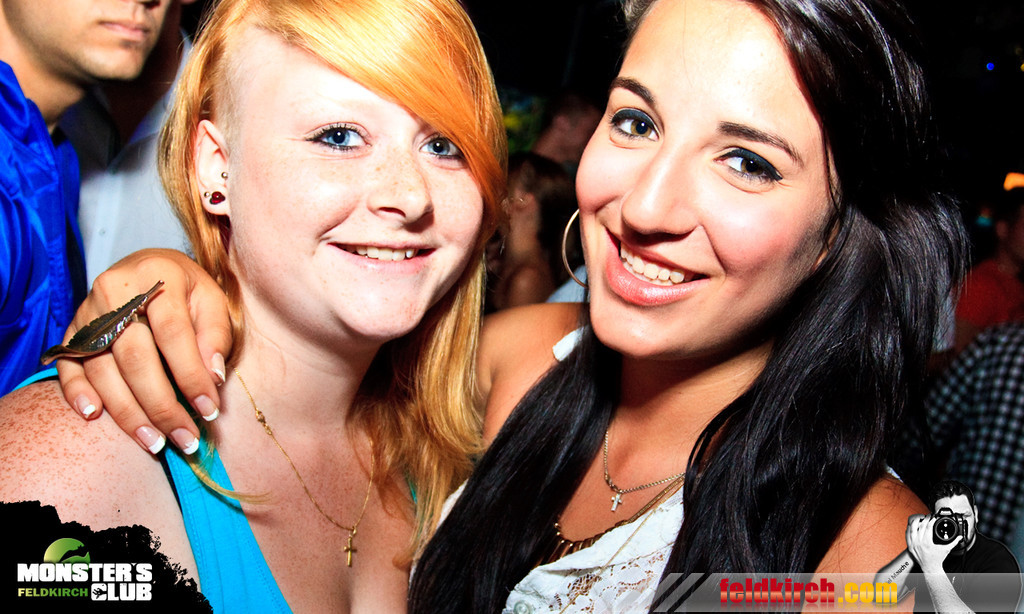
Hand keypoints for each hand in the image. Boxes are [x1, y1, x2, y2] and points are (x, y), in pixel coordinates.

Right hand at [56, 249, 232, 454]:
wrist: (148, 269)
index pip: (173, 334)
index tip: (209, 410)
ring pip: (103, 369)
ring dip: (128, 412)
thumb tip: (213, 377)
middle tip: (185, 439)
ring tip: (155, 442)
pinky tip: (94, 416)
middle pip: (135, 357)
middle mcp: (114, 292)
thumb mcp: (211, 299)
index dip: (191, 375)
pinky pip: (67, 366)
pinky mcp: (71, 332)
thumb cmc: (186, 290)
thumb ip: (215, 335)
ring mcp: (87, 313)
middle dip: (162, 405)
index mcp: (156, 276)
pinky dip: (78, 392)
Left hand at [905, 514, 962, 573]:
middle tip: (927, 516)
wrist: (930, 568)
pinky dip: (909, 530)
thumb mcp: (946, 549)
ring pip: (911, 529)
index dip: (931, 520)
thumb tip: (960, 537)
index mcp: (927, 542)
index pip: (928, 527)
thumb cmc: (937, 559)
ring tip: (919, 518)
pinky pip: (907, 536)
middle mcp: (919, 543)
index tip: (933, 517)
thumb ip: (953, 542)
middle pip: (920, 526)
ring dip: (915, 523)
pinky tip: (912, 526)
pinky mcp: (910, 547)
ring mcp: (913, 544)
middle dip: (924, 519)